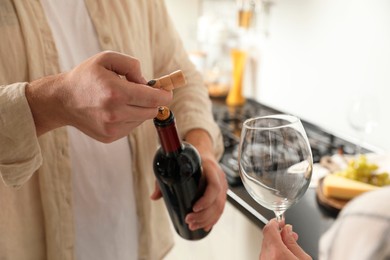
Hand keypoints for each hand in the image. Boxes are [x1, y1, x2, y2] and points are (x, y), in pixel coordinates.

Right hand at [26, 51, 172, 141]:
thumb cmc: (85, 77)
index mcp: (116, 93)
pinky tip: (116, 109)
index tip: (167, 91)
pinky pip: (131, 127)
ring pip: (142, 119)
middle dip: (153, 101)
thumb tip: (147, 82)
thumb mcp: (107, 59)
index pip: (153, 99)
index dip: (165, 95)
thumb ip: (132, 65)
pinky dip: (130, 117)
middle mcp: (115, 114)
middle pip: (151, 110)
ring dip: (140, 109)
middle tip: (145, 91)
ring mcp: (112, 128)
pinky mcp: (110, 137)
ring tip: (123, 99)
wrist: (63, 100)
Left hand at [150, 129, 227, 231]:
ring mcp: (222, 186)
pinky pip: (220, 208)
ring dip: (207, 219)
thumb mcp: (176, 164)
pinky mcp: (221, 193)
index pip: (214, 186)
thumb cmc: (189, 157)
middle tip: (189, 221)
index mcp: (211, 169)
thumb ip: (164, 179)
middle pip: (216, 201)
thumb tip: (153, 197)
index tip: (194, 208)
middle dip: (203, 215)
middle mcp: (219, 178)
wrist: (202, 150)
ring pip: (219, 207)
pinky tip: (205, 226)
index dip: (206, 199)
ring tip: (192, 226)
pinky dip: (213, 219)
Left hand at [260, 218, 311, 259]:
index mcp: (276, 251)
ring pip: (266, 245)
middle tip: (290, 234)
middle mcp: (266, 256)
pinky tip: (283, 253)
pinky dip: (273, 250)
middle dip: (278, 233)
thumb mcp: (302, 259)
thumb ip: (293, 243)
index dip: (276, 222)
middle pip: (267, 236)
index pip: (269, 228)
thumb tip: (287, 229)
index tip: (281, 221)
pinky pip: (266, 253)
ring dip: (276, 242)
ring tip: (289, 246)